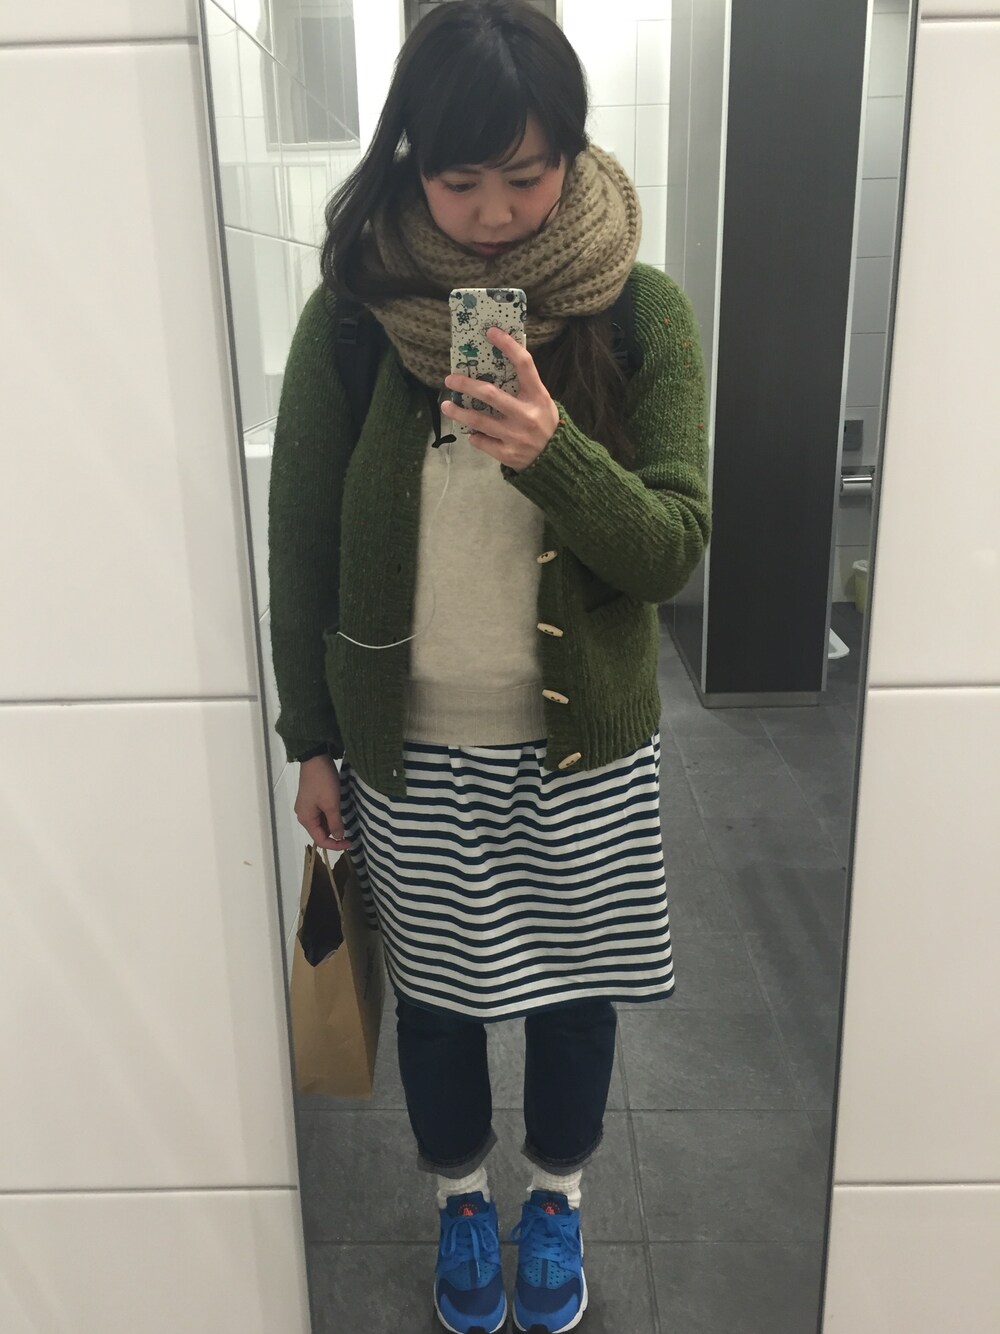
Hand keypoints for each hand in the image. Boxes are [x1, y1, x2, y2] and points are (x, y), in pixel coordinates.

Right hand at [295, 755, 350, 851]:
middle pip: (320, 832)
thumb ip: (335, 823)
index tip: (350, 842)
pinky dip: (330, 816)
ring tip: (346, 822)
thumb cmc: (323, 782)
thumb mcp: (332, 804)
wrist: (316, 758)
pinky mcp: (311, 800)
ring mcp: (307, 807)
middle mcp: (303, 815)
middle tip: (350, 833)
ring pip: (321, 823)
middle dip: (334, 834)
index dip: (335, 845)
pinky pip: (321, 814)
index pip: (320, 840)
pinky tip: (339, 813)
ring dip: (333, 824)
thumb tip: (339, 837)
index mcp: (306, 819)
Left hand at [441, 327, 559, 471]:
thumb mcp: (541, 402)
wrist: (556, 460)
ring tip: (446, 406)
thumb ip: (523, 388)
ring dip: (459, 412)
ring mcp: (516, 436)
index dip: (508, 345)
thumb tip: (494, 365)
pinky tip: (473, 433)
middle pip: (490, 394)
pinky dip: (475, 436)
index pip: (524, 364)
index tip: (490, 332)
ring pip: (479, 421)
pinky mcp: (507, 453)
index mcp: (538, 397)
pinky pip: (481, 441)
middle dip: (466, 385)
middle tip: (450, 379)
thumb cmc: (544, 424)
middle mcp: (526, 415)